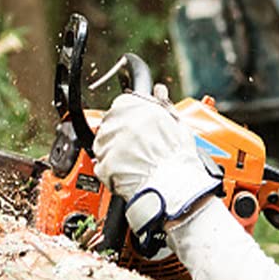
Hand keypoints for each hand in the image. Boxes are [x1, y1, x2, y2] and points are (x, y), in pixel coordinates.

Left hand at [92, 91, 222, 242]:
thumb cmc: (179, 159)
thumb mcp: (178, 124)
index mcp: (142, 109)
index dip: (125, 119)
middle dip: (116, 136)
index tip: (131, 128)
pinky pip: (100, 166)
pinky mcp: (106, 165)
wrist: (175, 187)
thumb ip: (165, 106)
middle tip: (130, 149)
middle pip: (108, 125)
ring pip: (100, 145)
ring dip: (110, 153)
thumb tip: (159, 92)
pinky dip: (108, 172)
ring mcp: (113, 144)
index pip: (121, 105)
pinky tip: (123, 174)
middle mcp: (125, 123)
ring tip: (129, 164)